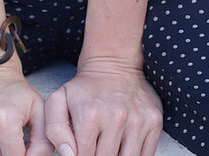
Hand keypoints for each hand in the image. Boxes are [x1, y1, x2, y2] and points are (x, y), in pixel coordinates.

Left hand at [43, 60, 163, 155]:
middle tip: (95, 147)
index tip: (81, 151)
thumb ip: (54, 130)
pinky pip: (147, 155)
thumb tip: (68, 155)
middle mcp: (116, 118)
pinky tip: (124, 146)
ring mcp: (138, 120)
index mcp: (90, 115)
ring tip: (108, 147)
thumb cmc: (85, 87)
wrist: (114, 62)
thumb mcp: (59, 101)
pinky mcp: (154, 121)